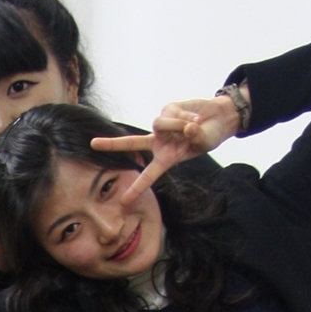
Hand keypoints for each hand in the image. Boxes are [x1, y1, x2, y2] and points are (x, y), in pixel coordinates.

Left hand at [92, 95, 242, 206]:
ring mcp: (161, 126)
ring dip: (179, 125)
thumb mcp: (203, 143)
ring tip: (195, 126)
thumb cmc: (209, 136)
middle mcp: (159, 142)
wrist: (218, 119)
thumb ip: (194, 138)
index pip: (149, 174)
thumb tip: (188, 128)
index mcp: (165, 157)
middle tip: (92, 144)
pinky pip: (173, 113)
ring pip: (160, 124)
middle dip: (112, 144)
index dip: (137, 188)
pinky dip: (187, 116)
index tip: (123, 202)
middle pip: (131, 143)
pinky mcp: (167, 109)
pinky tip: (195, 117)